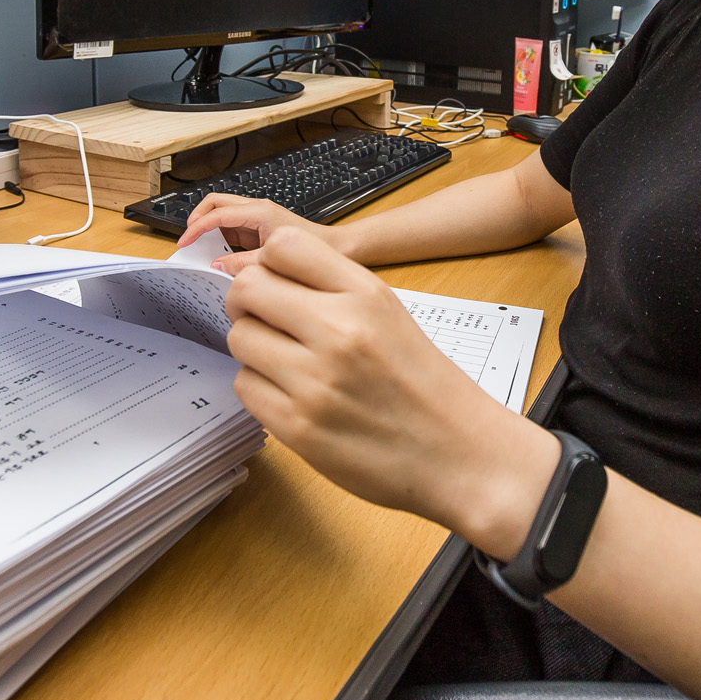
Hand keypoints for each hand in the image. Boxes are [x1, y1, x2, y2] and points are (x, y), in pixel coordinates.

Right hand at [177, 194, 357, 274]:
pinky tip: (218, 254)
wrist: (336, 246)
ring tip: (199, 249)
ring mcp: (256, 216)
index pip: (217, 213)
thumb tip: (218, 265)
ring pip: (221, 213)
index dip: (197, 227)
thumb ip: (243, 263)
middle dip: (197, 218)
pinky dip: (220, 238)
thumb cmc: (313, 247)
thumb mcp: (272, 259)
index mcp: (259, 211)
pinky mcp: (257, 227)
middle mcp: (256, 209)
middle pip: (215, 203)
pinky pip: (231, 227)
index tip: (185, 242)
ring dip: (208, 228)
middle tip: (187, 239)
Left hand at [222, 229, 557, 550]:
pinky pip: (245, 387)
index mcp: (366, 295)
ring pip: (240, 338)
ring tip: (283, 362)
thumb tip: (262, 274)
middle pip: (247, 288)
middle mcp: (339, 331)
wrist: (460, 454)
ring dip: (253, 348)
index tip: (271, 281)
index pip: (281, 246)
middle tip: (264, 321)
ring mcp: (316, 381)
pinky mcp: (299, 427)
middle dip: (246, 302)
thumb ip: (331, 288)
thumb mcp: (389, 313)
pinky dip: (260, 388)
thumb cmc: (425, 385)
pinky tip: (289, 394)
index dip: (266, 262)